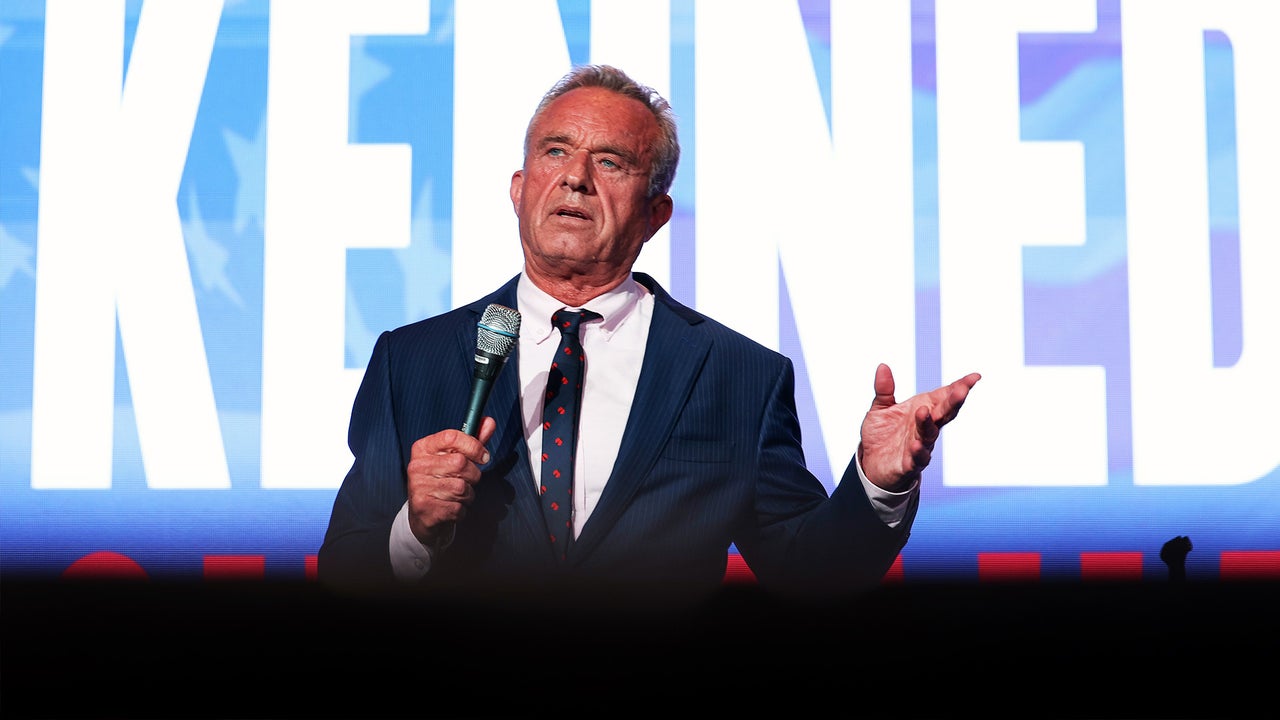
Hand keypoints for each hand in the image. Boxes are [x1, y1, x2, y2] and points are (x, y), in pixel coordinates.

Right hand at [405, 417, 495, 548]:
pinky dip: (461, 509)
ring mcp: (418, 487)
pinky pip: (457, 507)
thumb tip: (489, 422)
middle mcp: (417, 465)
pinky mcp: (424, 507)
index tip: (483, 456)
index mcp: (423, 448)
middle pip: (460, 463)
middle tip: (467, 480)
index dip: (474, 446)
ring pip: (461, 488)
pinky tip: (451, 506)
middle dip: (472, 475)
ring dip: (467, 494)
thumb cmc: (443, 480)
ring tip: (457, 495)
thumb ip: (473, 440)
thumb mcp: (454, 457)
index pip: (452, 437)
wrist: (425, 514)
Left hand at [858, 363, 980, 491]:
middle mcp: (926, 426)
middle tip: (962, 390)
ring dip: (928, 423)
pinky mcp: (910, 463)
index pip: (945, 396)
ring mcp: (920, 445)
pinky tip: (915, 445)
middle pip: (944, 413)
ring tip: (923, 411)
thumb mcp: (880, 409)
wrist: (872, 464)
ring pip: (930, 434)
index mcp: (923, 409)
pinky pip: (917, 458)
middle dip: (953, 402)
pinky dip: (918, 451)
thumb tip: (883, 366)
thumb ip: (884, 390)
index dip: (960, 386)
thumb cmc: (882, 435)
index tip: (975, 376)